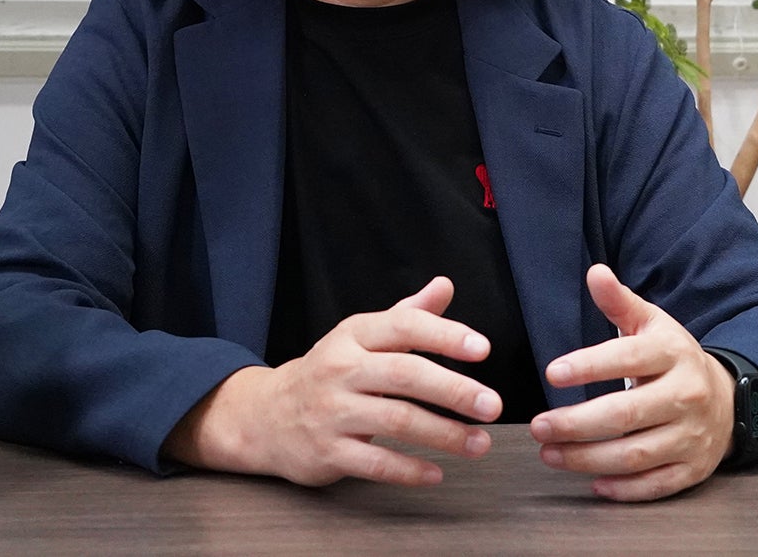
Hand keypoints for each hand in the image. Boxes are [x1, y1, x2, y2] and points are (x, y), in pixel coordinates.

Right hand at [162, 275, 501, 486]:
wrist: (265, 415)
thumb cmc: (329, 372)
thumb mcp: (362, 337)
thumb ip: (407, 315)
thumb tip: (445, 285)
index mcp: (354, 335)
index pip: (404, 326)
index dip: (445, 335)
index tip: (483, 349)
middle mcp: (341, 369)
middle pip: (405, 374)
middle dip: (453, 390)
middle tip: (492, 405)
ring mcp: (332, 411)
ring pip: (396, 421)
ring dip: (444, 434)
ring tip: (480, 443)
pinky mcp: (327, 452)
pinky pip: (375, 462)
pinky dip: (409, 470)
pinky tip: (438, 472)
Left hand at [529, 263, 735, 501]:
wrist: (726, 399)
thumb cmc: (673, 359)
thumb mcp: (652, 324)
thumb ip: (619, 303)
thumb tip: (595, 272)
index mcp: (672, 354)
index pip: (628, 359)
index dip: (589, 366)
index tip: (551, 374)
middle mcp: (685, 396)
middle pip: (626, 415)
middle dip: (577, 424)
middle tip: (537, 426)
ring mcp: (691, 436)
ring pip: (635, 455)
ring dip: (587, 459)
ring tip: (549, 453)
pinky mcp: (693, 470)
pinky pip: (655, 485)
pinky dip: (623, 489)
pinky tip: (591, 483)